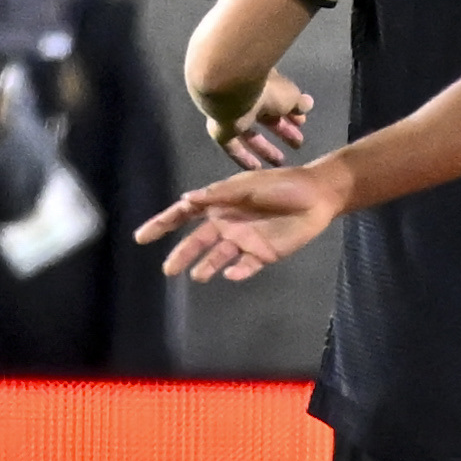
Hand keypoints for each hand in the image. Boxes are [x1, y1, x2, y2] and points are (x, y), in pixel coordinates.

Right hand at [137, 156, 354, 281]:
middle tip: (168, 270)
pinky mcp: (264, 254)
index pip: (184, 215)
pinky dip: (238, 272)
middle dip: (182, 255)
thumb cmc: (283, 185)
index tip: (142, 237)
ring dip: (207, 267)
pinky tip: (231, 273)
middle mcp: (227, 224)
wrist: (318, 196)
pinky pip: (246, 266)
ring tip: (198, 276)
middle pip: (197, 242)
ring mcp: (244, 240)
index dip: (162, 224)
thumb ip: (219, 194)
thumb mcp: (249, 185)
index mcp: (219, 204)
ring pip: (218, 257)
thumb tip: (186, 200)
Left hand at [208, 70, 312, 167]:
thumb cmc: (265, 89)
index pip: (280, 101)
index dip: (292, 114)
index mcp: (264, 86)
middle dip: (282, 131)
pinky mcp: (220, 130)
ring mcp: (233, 115)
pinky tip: (256, 168)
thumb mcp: (291, 95)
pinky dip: (244, 157)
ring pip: (251, 134)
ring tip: (280, 162)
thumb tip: (306, 105)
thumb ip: (299, 103)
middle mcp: (248, 100)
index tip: (302, 124)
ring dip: (265, 148)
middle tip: (297, 145)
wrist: (232, 90)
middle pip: (266, 119)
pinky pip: (234, 146)